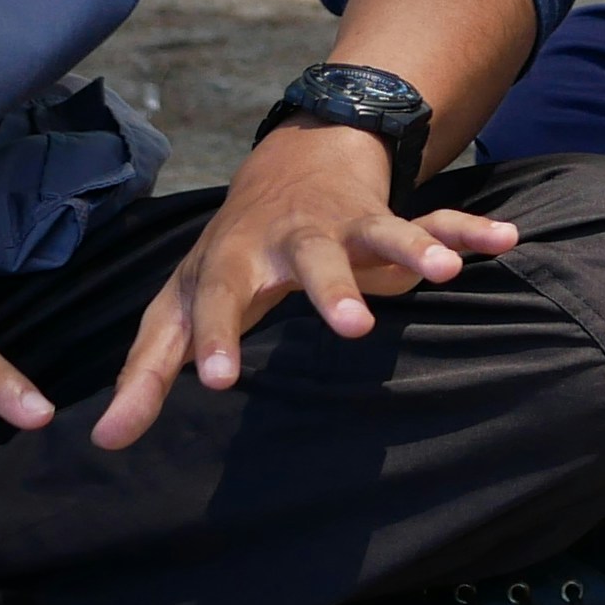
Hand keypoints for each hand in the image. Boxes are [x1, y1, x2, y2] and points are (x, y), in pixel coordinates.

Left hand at [89, 125, 518, 451]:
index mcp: (227, 265)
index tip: (217, 381)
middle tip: (351, 327)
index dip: (212, 340)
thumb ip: (149, 373)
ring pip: (375, 232)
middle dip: (328, 289)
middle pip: (305, 261)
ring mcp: (339, 225)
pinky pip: (431, 220)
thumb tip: (102, 442)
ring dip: (408, 248)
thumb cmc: (227, 257)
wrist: (289, 161)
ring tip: (439, 273)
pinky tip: (503, 240)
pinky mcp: (384, 218)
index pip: (213, 303)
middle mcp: (284, 240)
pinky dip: (465, 230)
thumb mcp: (179, 306)